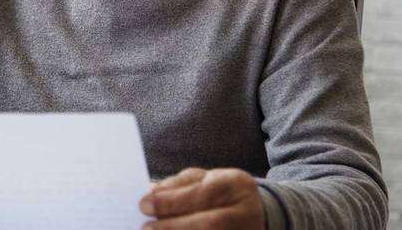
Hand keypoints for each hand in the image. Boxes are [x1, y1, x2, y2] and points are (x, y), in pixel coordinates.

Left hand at [138, 167, 263, 229]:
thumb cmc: (222, 191)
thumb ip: (178, 184)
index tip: (144, 205)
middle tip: (145, 227)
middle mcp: (246, 211)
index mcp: (235, 185)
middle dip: (173, 226)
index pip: (201, 194)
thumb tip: (152, 193)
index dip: (172, 201)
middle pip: (210, 223)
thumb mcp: (203, 178)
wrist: (257, 210)